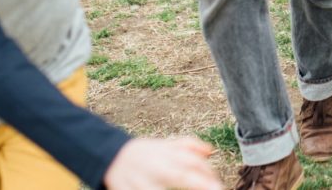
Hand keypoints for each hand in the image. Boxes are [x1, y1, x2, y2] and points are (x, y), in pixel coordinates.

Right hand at [103, 138, 221, 189]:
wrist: (112, 157)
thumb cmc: (146, 153)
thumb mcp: (166, 146)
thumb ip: (188, 146)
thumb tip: (210, 151)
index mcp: (167, 154)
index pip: (193, 162)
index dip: (208, 173)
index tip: (219, 186)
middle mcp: (156, 167)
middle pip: (180, 175)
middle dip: (200, 183)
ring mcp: (141, 181)